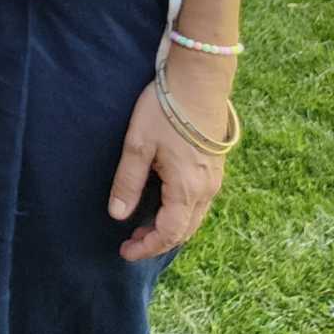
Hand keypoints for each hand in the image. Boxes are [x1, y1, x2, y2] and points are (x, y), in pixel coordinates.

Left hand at [107, 48, 235, 260]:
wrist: (200, 81)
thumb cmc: (165, 111)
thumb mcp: (138, 145)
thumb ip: (128, 182)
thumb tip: (118, 215)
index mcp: (187, 189)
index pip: (169, 233)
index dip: (147, 247)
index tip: (125, 252)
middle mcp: (206, 190)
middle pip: (184, 230)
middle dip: (158, 241)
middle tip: (130, 243)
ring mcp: (215, 179)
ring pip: (194, 217)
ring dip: (170, 228)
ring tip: (143, 227)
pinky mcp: (215, 167)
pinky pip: (200, 203)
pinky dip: (182, 213)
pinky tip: (164, 204)